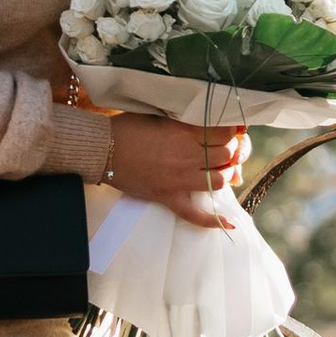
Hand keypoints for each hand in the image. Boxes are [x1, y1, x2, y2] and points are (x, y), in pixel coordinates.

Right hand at [72, 102, 247, 228]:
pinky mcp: (168, 197)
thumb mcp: (159, 114)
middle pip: (226, 155)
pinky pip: (194, 215)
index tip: (232, 129)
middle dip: (232, 151)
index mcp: (185, 132)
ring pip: (219, 181)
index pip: (225, 133)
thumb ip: (186, 118)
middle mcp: (186, 156)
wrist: (102, 149)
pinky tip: (228, 223)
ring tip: (221, 169)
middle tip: (228, 148)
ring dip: (225, 174)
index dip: (233, 131)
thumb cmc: (128, 127)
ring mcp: (178, 179)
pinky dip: (213, 221)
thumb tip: (211, 124)